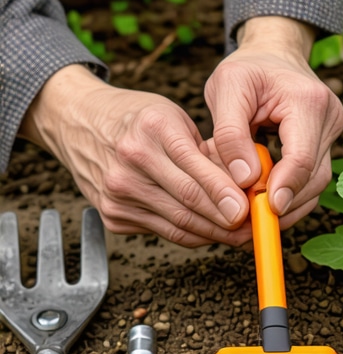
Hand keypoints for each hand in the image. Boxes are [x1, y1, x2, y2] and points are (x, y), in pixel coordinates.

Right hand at [19, 65, 251, 246]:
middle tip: (252, 229)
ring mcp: (117, 190)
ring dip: (212, 234)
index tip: (248, 210)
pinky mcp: (112, 213)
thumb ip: (206, 151)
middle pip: (187, 201)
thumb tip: (245, 185)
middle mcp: (130, 160)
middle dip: (225, 221)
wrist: (80, 122)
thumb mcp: (174, 118)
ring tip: (238, 235)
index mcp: (153, 127)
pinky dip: (190, 234)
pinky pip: (163, 231)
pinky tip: (209, 232)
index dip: (224, 194)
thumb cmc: (138, 118)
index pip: (194, 170)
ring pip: (178, 223)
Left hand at [204, 16, 342, 228]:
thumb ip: (230, 134)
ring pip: (317, 182)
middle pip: (315, 177)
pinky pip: (312, 176)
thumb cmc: (247, 69)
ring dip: (289, 202)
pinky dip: (290, 192)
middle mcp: (330, 117)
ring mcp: (332, 131)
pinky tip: (268, 200)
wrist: (272, 55)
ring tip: (257, 213)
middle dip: (285, 203)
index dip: (284, 189)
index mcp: (307, 101)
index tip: (263, 212)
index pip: (302, 158)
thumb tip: (245, 179)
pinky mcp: (325, 142)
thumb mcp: (226, 89)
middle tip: (254, 221)